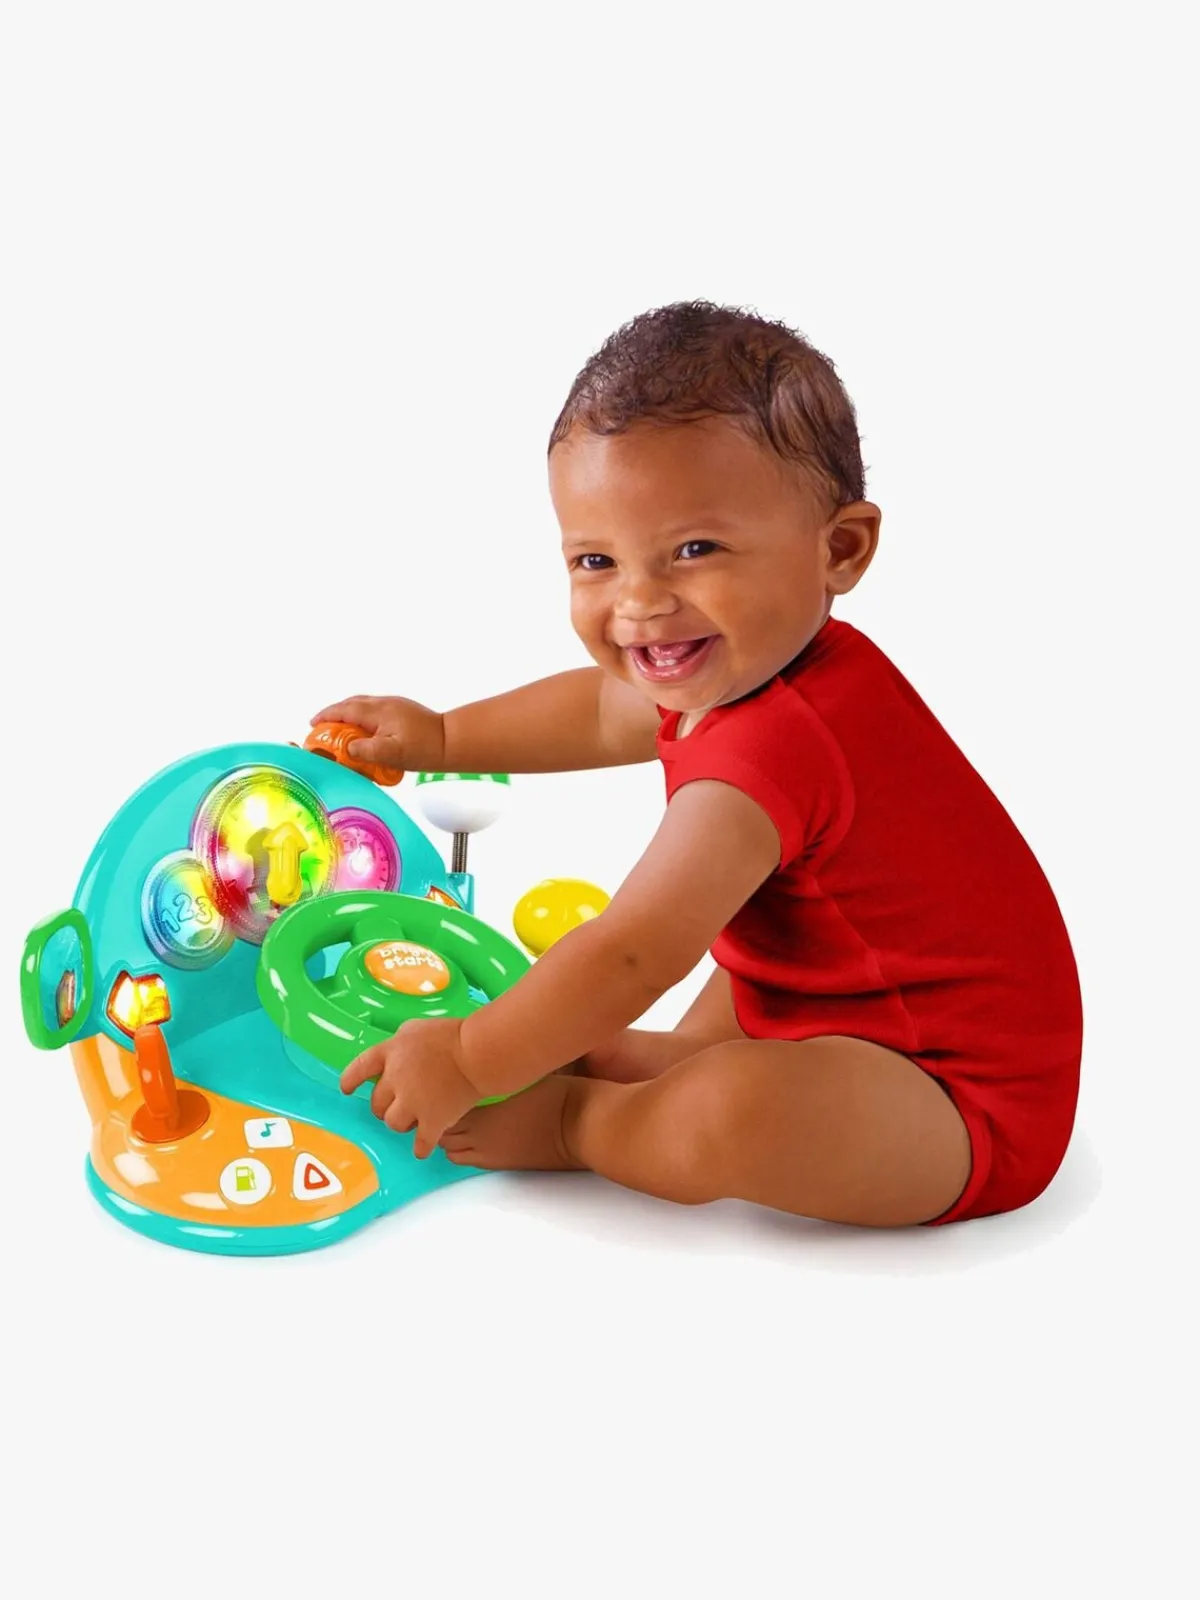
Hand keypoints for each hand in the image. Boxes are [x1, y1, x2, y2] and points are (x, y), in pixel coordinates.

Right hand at [310, 694, 445, 773]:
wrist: (451, 740)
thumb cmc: (424, 748)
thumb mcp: (393, 754)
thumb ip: (367, 751)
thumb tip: (347, 749)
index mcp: (379, 711)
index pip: (345, 709)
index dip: (327, 715)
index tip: (313, 723)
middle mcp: (385, 703)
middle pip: (352, 703)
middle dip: (334, 713)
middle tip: (322, 726)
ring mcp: (394, 704)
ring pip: (364, 704)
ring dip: (348, 713)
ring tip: (339, 727)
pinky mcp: (402, 710)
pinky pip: (374, 709)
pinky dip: (362, 716)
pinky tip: (364, 729)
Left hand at [340, 1016, 479, 1157]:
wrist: (477, 1054)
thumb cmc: (451, 1035)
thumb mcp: (416, 1028)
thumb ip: (399, 1043)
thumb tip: (394, 1052)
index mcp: (390, 1053)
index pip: (359, 1068)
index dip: (350, 1080)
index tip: (346, 1089)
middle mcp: (395, 1080)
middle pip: (377, 1103)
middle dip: (384, 1106)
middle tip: (399, 1104)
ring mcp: (412, 1104)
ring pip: (393, 1124)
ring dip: (401, 1123)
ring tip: (414, 1119)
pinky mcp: (432, 1122)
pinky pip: (420, 1143)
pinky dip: (421, 1147)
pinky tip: (423, 1148)